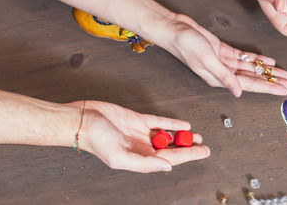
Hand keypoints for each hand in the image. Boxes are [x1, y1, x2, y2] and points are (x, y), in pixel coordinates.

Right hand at [78, 100, 209, 172]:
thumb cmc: (95, 140)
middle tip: (205, 146)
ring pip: (167, 136)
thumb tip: (167, 167)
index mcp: (139, 158)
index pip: (170, 159)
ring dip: (182, 137)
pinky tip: (183, 125)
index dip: (188, 156)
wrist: (82, 120)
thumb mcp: (119, 157)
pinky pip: (159, 122)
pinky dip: (172, 124)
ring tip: (197, 137)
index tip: (203, 153)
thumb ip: (144, 163)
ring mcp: (141, 133)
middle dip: (188, 148)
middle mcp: (142, 147)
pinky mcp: (138, 119)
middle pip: (171, 149)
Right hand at [164, 14, 286, 96]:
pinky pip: (244, 57)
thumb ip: (223, 76)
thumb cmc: (186, 44)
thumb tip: (238, 92)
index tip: (283, 90)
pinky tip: (269, 61)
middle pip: (254, 78)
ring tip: (284, 74)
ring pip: (251, 68)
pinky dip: (257, 59)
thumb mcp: (206, 60)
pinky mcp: (223, 51)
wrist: (174, 29)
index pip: (249, 85)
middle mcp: (224, 72)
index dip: (268, 87)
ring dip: (268, 71)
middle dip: (273, 81)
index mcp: (220, 78)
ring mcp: (224, 62)